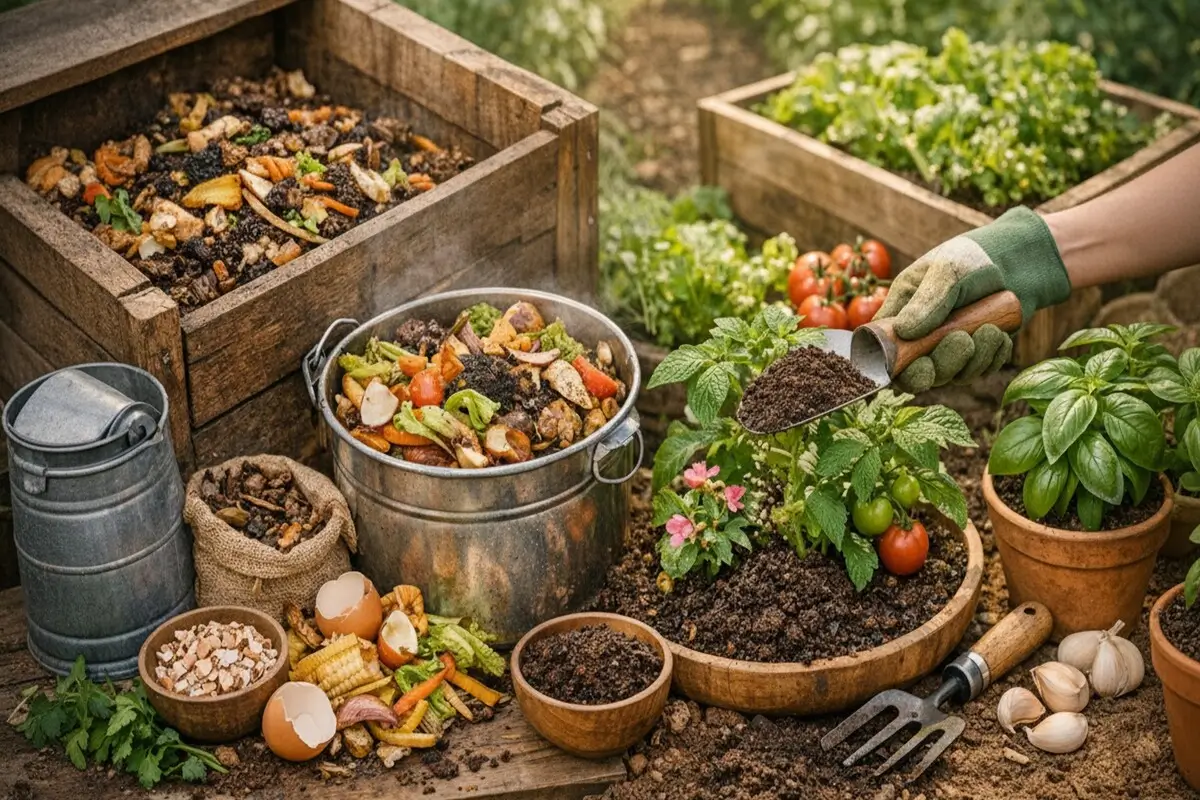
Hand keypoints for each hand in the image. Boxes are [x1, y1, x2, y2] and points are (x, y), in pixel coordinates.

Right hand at [872, 207, 1071, 392]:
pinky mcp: (974, 357)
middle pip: (918, 375)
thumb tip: (903, 332)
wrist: (1014, 261)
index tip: (920, 365)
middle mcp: (918, 339)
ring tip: (991, 330)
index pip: (882, 353)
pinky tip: (1000, 335)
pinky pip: (979, 372)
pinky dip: (992, 357)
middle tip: (964, 341)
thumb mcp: (945, 272)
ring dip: (974, 359)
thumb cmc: (971, 259)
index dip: (895, 369)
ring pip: (952, 376)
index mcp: (899, 316)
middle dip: (943, 365)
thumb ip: (926, 302)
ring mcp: (946, 351)